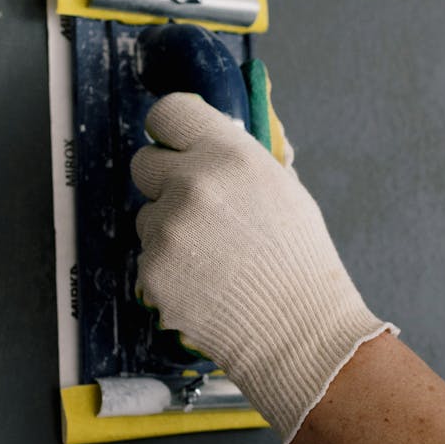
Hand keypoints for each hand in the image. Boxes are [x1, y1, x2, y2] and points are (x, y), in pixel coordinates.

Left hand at [131, 92, 394, 443]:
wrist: (299, 330)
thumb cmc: (300, 261)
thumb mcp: (285, 190)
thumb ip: (242, 160)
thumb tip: (213, 142)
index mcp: (230, 155)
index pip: (169, 113)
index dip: (170, 131)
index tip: (174, 144)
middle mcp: (193, 184)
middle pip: (144, 163)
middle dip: (164, 182)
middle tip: (196, 209)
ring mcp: (169, 229)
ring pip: (148, 217)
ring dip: (171, 232)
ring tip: (215, 260)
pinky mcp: (152, 270)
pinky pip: (148, 258)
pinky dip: (170, 271)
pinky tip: (205, 285)